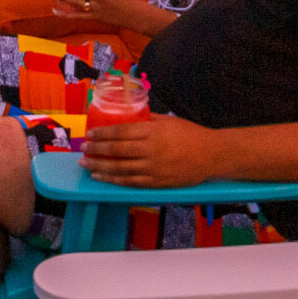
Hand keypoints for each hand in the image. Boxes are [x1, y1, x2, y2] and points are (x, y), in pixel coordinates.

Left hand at [81, 113, 215, 187]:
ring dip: (100, 167)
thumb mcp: (166, 121)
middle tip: (82, 149)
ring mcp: (155, 168)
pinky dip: (114, 180)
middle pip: (117, 150)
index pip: (120, 132)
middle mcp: (151, 150)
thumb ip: (145, 119)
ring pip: (121, 169)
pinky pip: (132, 182)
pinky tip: (102, 177)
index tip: (89, 135)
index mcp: (153, 132)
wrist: (214, 155)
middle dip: (96, 150)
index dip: (102, 134)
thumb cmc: (191, 134)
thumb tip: (125, 116)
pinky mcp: (159, 182)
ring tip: (85, 164)